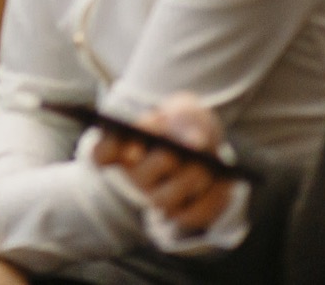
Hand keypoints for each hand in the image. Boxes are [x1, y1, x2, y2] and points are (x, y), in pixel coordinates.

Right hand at [91, 94, 234, 231]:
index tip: (131, 139)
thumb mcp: (182, 108)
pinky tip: (223, 182)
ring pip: (165, 199)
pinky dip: (209, 200)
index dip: (111, 150)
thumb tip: (194, 141)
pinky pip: (193, 215)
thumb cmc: (183, 122)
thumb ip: (183, 116)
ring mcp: (157, 196)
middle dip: (161, 162)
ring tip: (205, 168)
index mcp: (123, 146)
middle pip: (141, 175)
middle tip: (178, 152)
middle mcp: (135, 174)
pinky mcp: (183, 213)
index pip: (101, 154)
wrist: (203, 143)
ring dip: (187, 182)